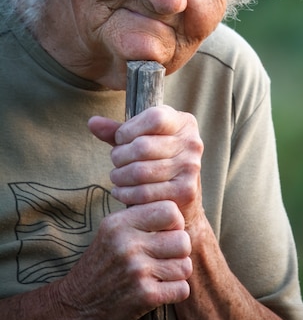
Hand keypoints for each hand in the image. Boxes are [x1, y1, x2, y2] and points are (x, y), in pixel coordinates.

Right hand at [55, 200, 191, 319]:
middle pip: (183, 240)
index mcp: (120, 223)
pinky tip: (161, 290)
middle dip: (180, 251)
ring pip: (185, 265)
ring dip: (178, 272)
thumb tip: (175, 209)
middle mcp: (128, 244)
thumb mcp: (111, 231)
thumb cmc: (101, 265)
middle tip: (166, 257)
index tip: (167, 233)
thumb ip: (140, 217)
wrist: (75, 306)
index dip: (175, 223)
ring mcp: (137, 271)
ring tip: (162, 274)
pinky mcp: (144, 296)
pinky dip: (176, 291)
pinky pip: (182, 289)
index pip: (170, 210)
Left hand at [89, 106, 204, 228]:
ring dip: (120, 175)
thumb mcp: (141, 140)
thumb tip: (92, 122)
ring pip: (140, 171)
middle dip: (120, 156)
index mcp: (184, 123)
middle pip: (143, 146)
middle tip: (115, 162)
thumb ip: (118, 131)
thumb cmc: (158, 163)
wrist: (182, 201)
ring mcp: (191, 167)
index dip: (129, 129)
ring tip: (116, 176)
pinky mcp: (185, 191)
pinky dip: (125, 193)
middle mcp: (192, 143)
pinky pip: (144, 192)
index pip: (154, 118)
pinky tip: (120, 191)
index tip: (121, 139)